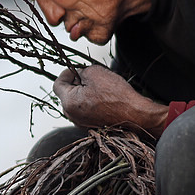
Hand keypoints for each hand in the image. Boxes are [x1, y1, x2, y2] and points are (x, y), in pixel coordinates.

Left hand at [52, 65, 169, 136]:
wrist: (136, 116)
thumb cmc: (117, 97)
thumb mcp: (95, 72)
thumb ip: (81, 71)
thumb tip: (78, 73)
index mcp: (69, 103)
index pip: (57, 84)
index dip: (66, 73)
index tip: (75, 69)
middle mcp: (72, 116)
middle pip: (67, 94)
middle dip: (76, 82)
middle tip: (90, 76)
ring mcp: (81, 123)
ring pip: (77, 102)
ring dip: (85, 92)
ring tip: (100, 87)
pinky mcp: (92, 126)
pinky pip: (86, 110)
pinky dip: (92, 102)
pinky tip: (105, 98)